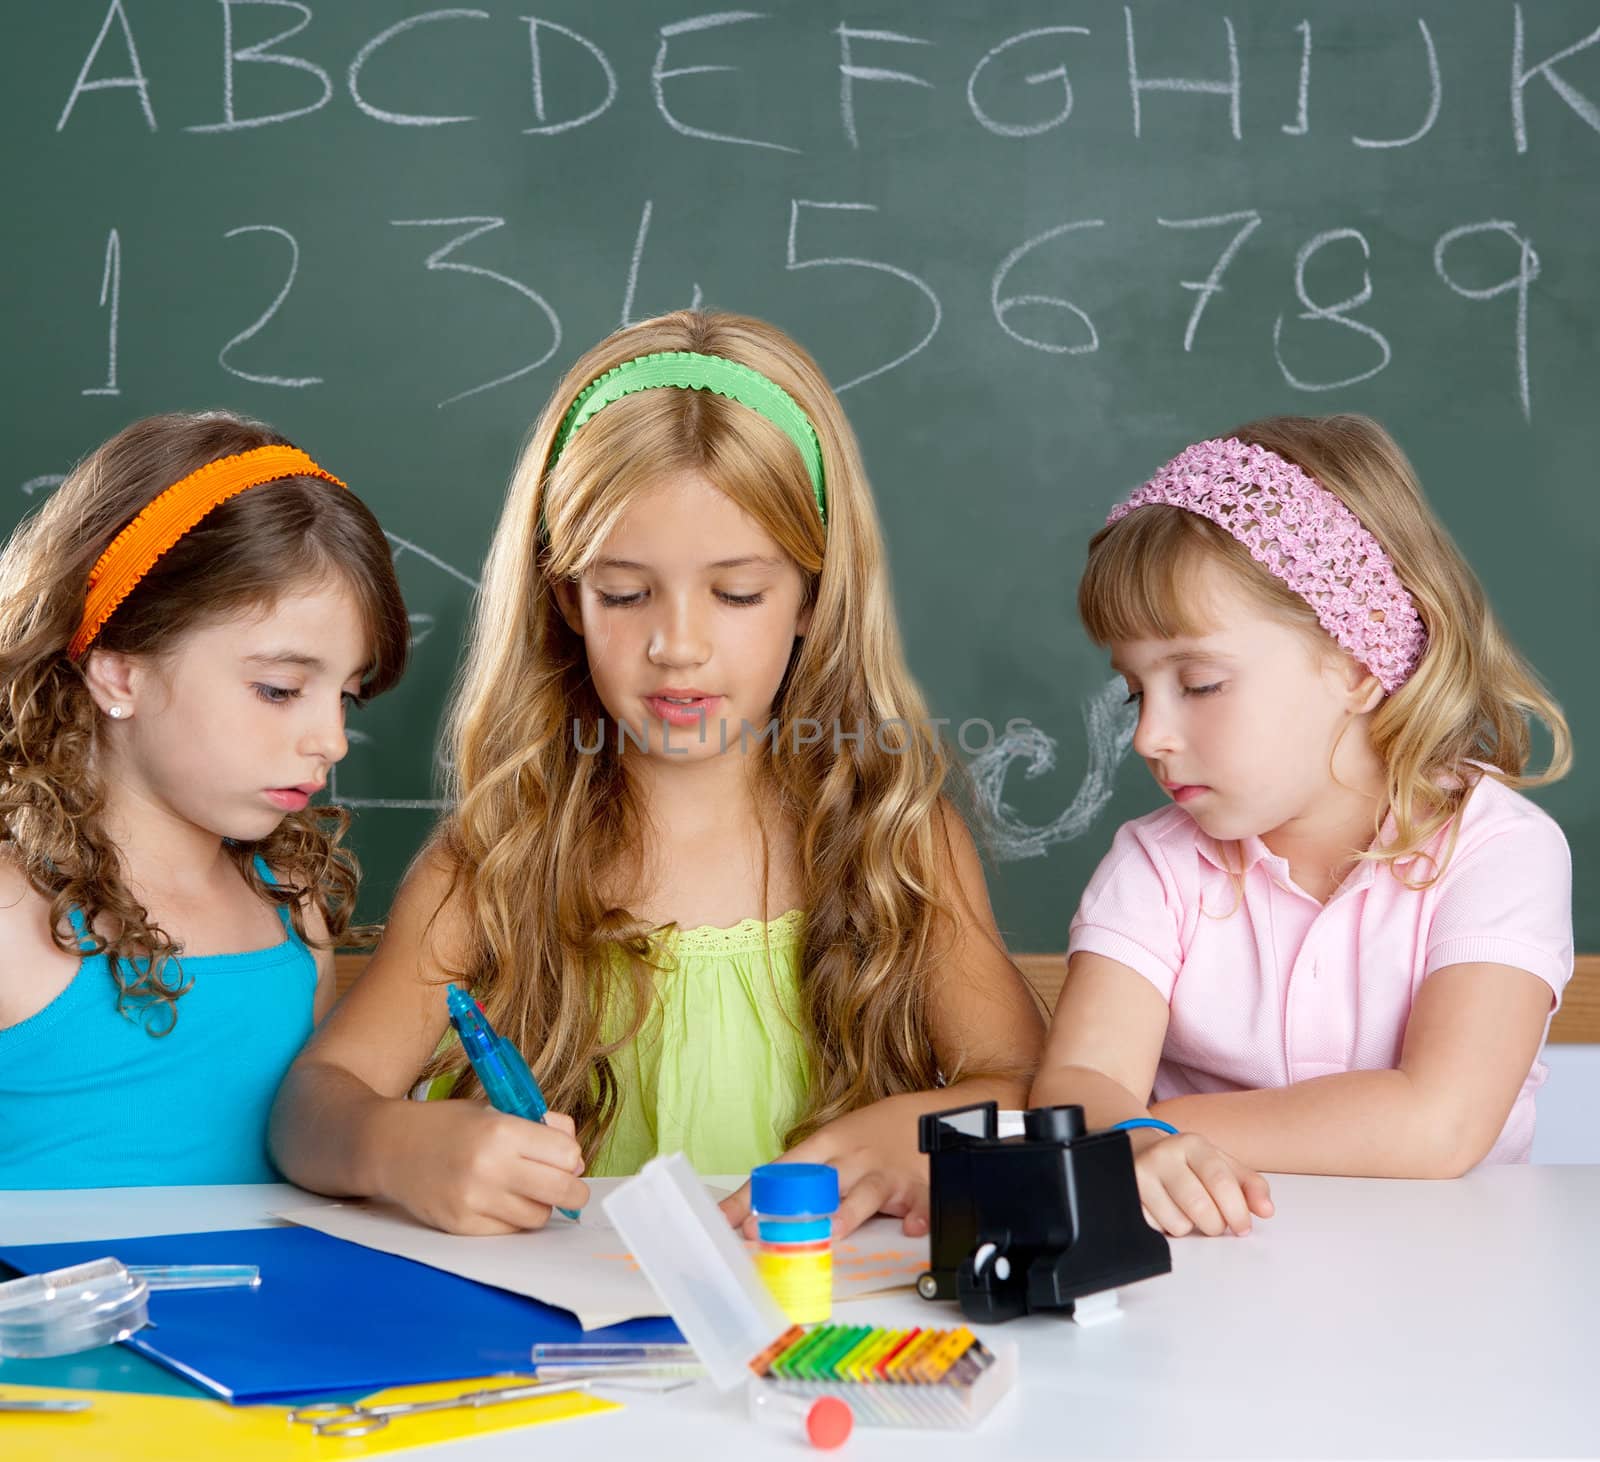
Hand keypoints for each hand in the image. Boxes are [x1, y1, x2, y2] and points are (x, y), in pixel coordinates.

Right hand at [374, 1100, 588, 1234]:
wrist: (391, 1146)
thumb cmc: (450, 1125)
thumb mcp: (497, 1110)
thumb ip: (542, 1128)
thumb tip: (577, 1160)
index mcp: (502, 1131)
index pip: (566, 1155)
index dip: (571, 1157)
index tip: (565, 1158)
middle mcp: (489, 1167)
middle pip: (561, 1191)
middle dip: (573, 1191)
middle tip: (571, 1188)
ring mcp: (473, 1200)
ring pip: (537, 1216)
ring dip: (540, 1206)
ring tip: (525, 1190)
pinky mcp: (461, 1225)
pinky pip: (509, 1231)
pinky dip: (513, 1219)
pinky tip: (500, 1201)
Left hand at [719, 1097, 929, 1240]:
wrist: (931, 1113)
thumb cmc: (874, 1133)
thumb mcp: (837, 1141)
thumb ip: (806, 1173)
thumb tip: (758, 1206)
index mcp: (826, 1144)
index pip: (781, 1170)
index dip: (753, 1195)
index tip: (726, 1219)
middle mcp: (852, 1158)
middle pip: (820, 1183)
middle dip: (793, 1209)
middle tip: (767, 1231)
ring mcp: (885, 1172)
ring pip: (864, 1193)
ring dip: (847, 1213)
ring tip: (831, 1231)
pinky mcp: (917, 1185)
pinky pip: (919, 1203)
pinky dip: (918, 1216)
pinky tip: (911, 1227)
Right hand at [1133, 1131, 1273, 1236]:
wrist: (1138, 1151)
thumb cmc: (1187, 1163)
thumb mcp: (1220, 1164)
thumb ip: (1249, 1184)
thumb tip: (1267, 1210)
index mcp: (1192, 1144)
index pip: (1221, 1181)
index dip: (1237, 1211)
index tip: (1243, 1227)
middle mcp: (1163, 1155)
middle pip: (1200, 1207)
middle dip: (1215, 1225)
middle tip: (1215, 1224)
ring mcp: (1140, 1175)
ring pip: (1177, 1224)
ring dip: (1189, 1228)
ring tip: (1185, 1212)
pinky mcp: (1125, 1195)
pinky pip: (1155, 1229)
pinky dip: (1165, 1228)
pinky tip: (1164, 1211)